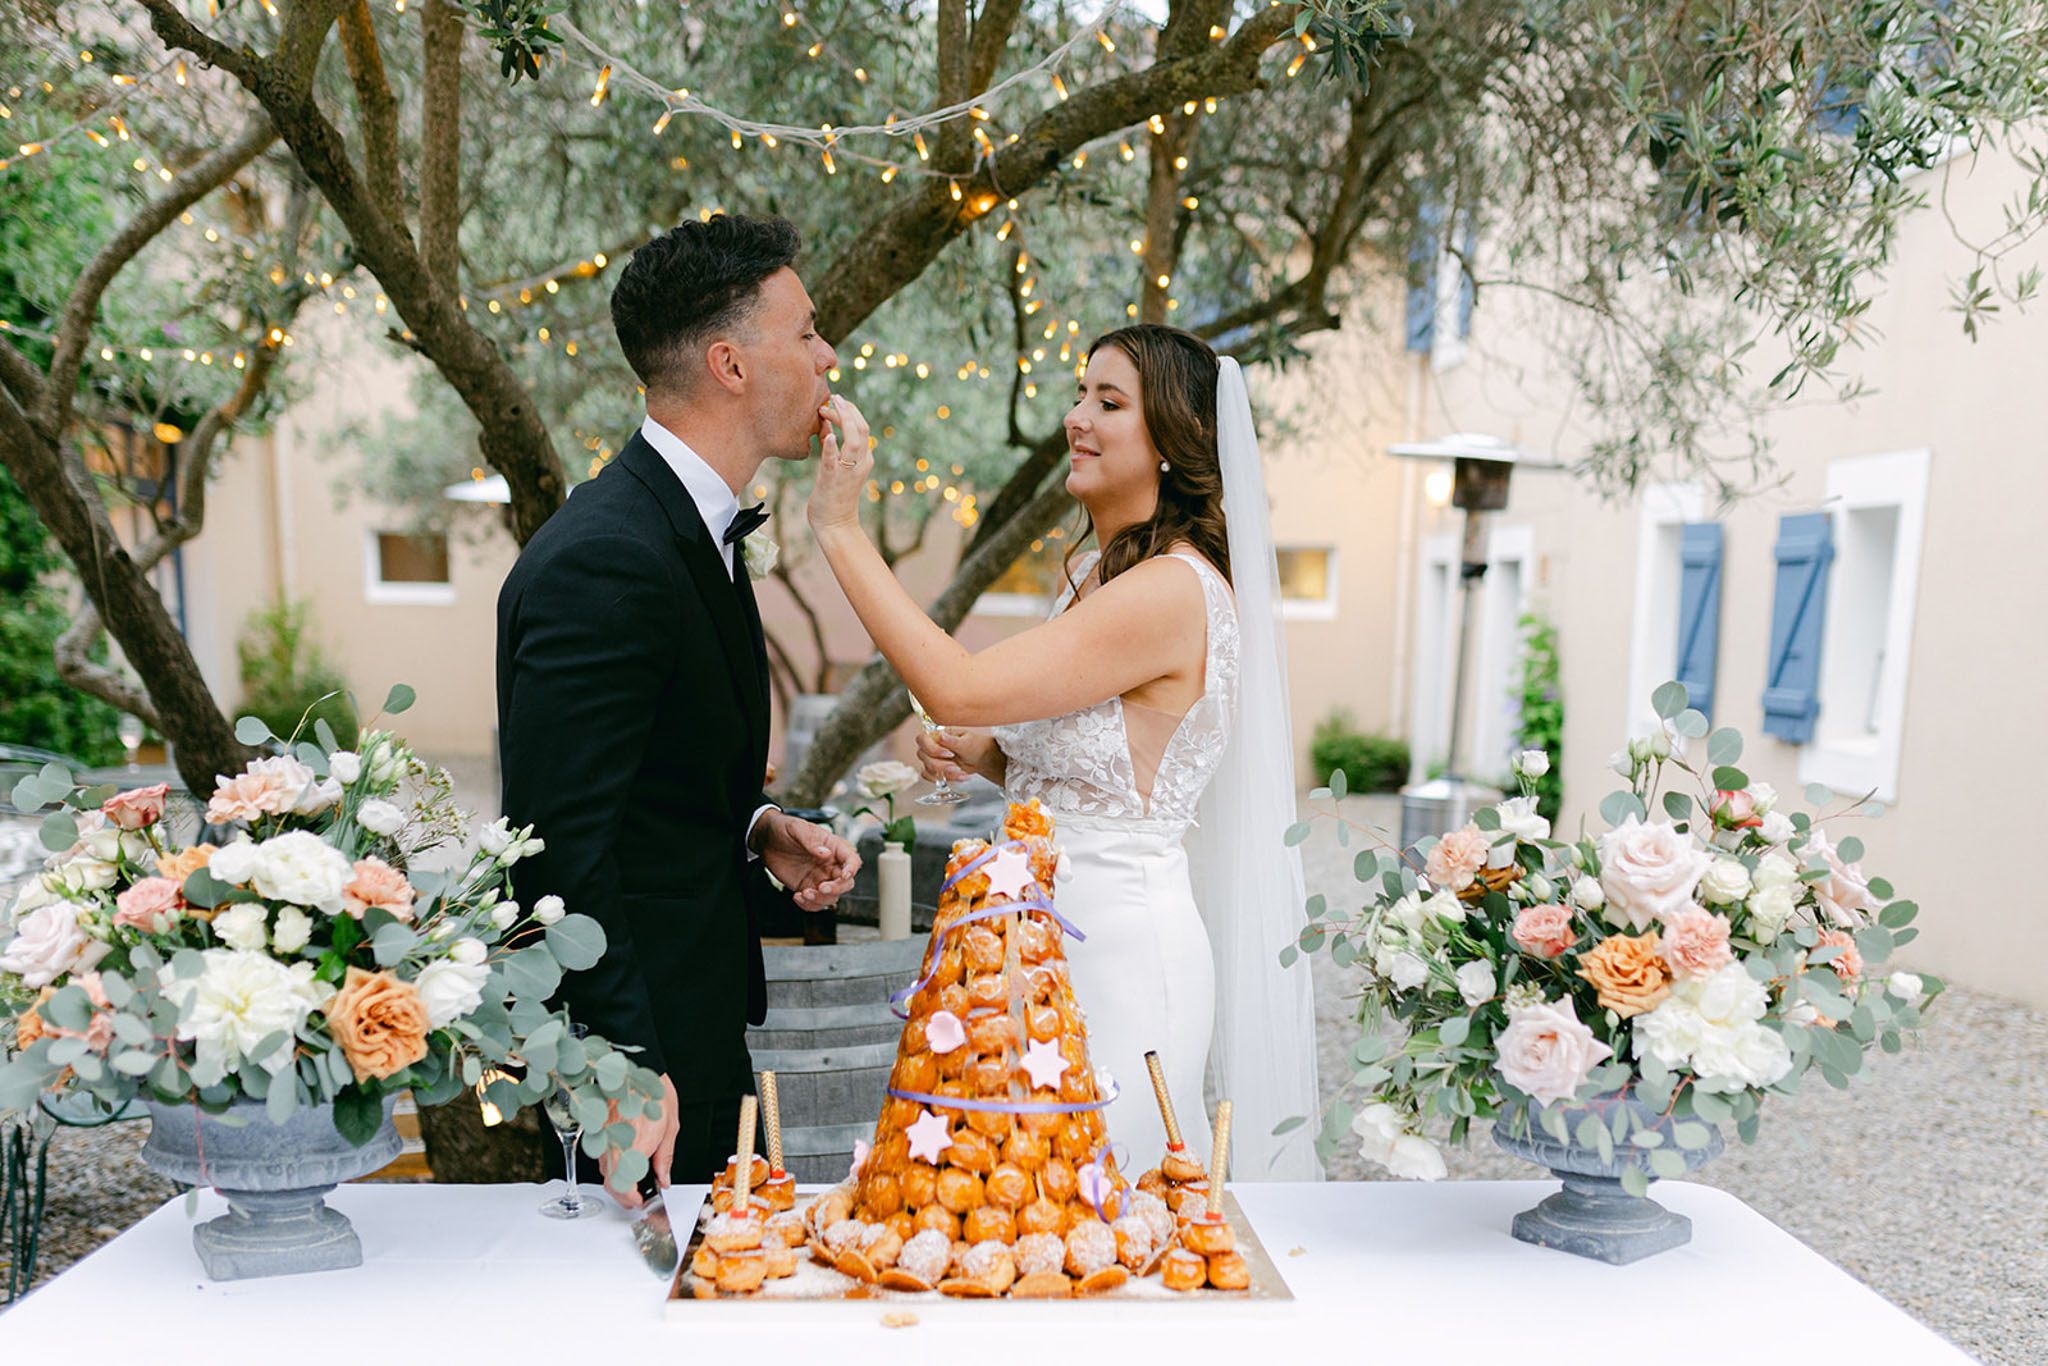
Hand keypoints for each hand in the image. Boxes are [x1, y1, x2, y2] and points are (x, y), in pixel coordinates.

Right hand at [602, 1071, 677, 1207]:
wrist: (635, 1070)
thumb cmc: (654, 1094)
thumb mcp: (670, 1128)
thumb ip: (664, 1159)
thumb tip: (663, 1179)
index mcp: (634, 1147)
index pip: (624, 1186)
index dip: (631, 1199)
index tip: (641, 1201)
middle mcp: (614, 1145)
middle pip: (611, 1183)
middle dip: (624, 1195)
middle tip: (638, 1197)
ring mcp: (604, 1138)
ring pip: (604, 1171)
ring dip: (618, 1181)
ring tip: (635, 1180)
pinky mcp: (599, 1132)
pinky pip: (602, 1156)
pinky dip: (612, 1165)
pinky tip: (626, 1162)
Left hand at [758, 809, 860, 911]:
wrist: (766, 840)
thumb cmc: (784, 829)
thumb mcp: (796, 829)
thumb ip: (810, 841)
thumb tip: (826, 853)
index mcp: (833, 847)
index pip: (852, 860)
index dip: (852, 869)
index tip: (844, 875)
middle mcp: (830, 865)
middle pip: (846, 883)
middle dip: (837, 888)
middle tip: (821, 888)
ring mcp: (819, 878)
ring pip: (831, 896)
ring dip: (820, 899)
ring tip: (803, 893)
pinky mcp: (807, 887)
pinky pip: (815, 903)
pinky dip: (808, 905)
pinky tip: (796, 897)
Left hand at [807, 395, 873, 534]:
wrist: (835, 523)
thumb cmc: (834, 495)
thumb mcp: (837, 467)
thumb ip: (833, 447)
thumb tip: (826, 427)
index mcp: (864, 458)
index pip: (862, 428)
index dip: (850, 411)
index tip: (835, 402)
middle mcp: (861, 463)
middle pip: (861, 429)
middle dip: (848, 410)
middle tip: (834, 398)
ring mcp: (848, 471)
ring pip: (853, 440)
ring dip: (842, 421)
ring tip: (828, 408)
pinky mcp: (833, 480)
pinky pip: (834, 461)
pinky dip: (831, 447)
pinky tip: (827, 435)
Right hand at [915, 727, 1000, 783]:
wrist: (981, 758)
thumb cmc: (974, 745)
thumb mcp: (967, 742)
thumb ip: (953, 741)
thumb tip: (941, 736)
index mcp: (936, 734)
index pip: (922, 739)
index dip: (932, 749)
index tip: (949, 754)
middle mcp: (930, 746)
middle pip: (924, 757)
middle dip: (941, 765)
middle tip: (956, 766)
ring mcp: (931, 758)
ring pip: (928, 769)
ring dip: (946, 774)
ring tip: (962, 773)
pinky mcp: (934, 770)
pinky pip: (931, 777)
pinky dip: (946, 779)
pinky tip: (958, 776)